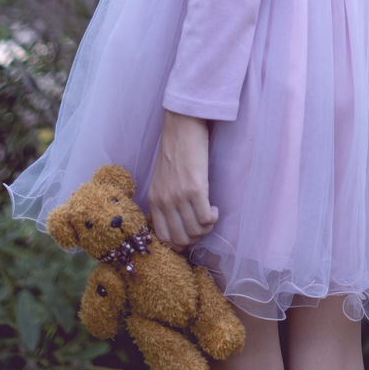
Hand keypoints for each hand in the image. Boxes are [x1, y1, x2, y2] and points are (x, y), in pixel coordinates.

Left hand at [147, 111, 217, 249]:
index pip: (164, 237)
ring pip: (195, 231)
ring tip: (210, 215)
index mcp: (154, 200)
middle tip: (203, 225)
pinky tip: (214, 207)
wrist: (182, 126)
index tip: (191, 234)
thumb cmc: (175, 149)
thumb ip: (165, 198)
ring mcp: (180, 196)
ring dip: (206, 228)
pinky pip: (206, 219)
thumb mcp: (161, 178)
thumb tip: (178, 220)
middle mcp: (165, 202)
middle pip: (181, 239)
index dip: (180, 243)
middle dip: (195, 238)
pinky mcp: (196, 189)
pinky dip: (213, 218)